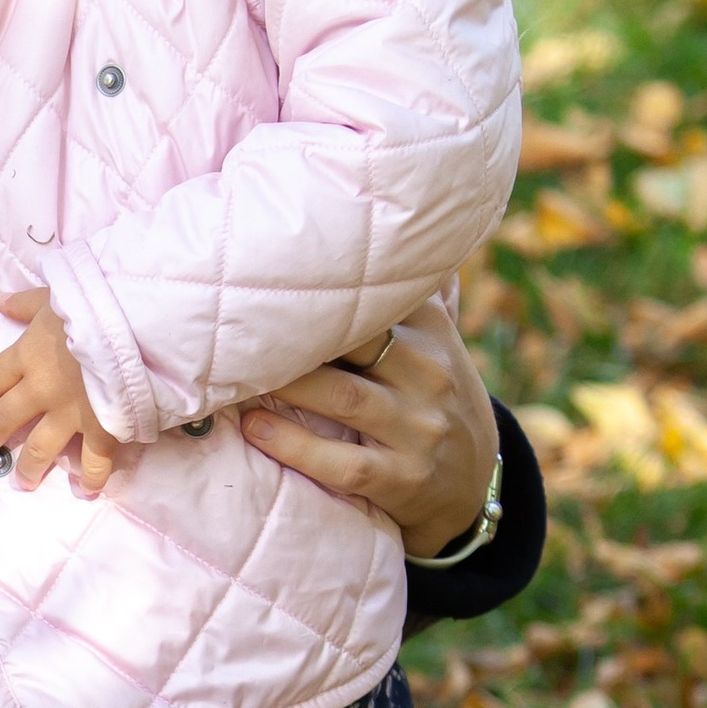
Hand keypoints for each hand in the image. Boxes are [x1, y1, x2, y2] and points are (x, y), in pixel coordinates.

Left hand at [0, 288, 119, 494]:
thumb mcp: (57, 296)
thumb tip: (1, 301)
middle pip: (4, 419)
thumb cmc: (98, 302)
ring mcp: (70, 412)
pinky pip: (93, 460)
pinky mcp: (102, 427)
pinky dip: (91, 477)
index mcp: (27, 354)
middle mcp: (41, 388)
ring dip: (28, 468)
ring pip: (40, 448)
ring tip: (21, 483)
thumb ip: (28, 303)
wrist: (138, 322)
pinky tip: (86, 491)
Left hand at [240, 294, 497, 555]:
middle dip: (294, 336)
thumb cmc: (426, 396)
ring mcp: (419, 429)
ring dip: (284, 385)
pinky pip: (344, 462)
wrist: (472, 481)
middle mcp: (428, 373)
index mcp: (429, 330)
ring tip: (234, 374)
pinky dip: (293, 445)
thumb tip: (337, 226)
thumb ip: (391, 296)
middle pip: (354, 341)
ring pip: (341, 397)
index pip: (375, 295)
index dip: (319, 283)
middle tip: (238, 324)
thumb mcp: (427, 340)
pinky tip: (254, 427)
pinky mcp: (402, 479)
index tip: (266, 271)